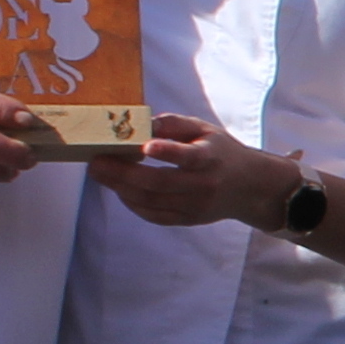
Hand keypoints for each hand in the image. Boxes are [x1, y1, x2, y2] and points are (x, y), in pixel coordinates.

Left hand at [90, 112, 309, 229]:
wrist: (248, 188)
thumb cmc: (221, 152)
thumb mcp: (205, 129)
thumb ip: (174, 124)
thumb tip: (141, 124)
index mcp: (211, 158)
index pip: (188, 157)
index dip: (167, 152)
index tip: (145, 147)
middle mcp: (204, 185)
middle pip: (159, 184)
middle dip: (123, 174)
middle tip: (96, 162)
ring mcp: (195, 207)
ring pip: (151, 202)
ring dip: (120, 188)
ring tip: (100, 172)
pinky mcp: (187, 220)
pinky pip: (153, 215)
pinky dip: (132, 203)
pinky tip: (119, 189)